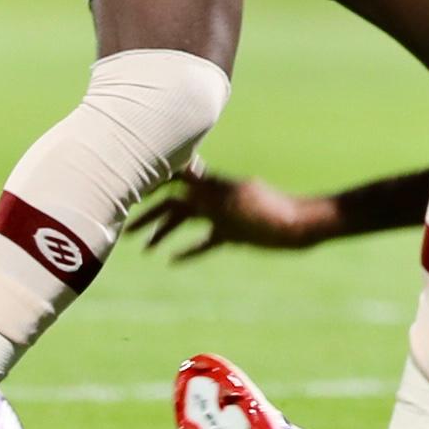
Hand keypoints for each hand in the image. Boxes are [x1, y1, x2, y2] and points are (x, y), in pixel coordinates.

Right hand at [134, 170, 329, 259]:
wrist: (303, 227)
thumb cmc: (272, 214)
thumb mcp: (238, 202)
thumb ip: (209, 188)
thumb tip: (183, 167)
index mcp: (214, 186)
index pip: (175, 180)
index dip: (152, 184)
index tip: (126, 191)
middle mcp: (215, 197)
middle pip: (175, 203)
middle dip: (150, 214)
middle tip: (124, 232)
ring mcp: (224, 215)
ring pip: (186, 221)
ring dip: (164, 233)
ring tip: (145, 251)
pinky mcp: (234, 233)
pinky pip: (205, 241)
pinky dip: (188, 249)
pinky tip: (172, 261)